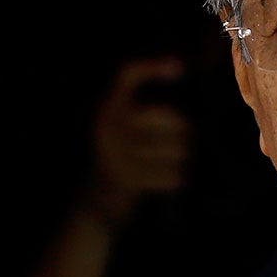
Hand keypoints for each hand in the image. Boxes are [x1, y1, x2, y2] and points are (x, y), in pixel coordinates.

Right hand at [83, 56, 190, 228]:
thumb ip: (140, 118)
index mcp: (104, 111)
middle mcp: (107, 126)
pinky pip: (171, 175)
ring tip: (176, 165)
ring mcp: (116, 153)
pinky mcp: (127, 180)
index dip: (152, 67)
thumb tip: (182, 117)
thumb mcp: (119, 134)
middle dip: (182, 131)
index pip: (127, 77)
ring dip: (181, 158)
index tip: (179, 69)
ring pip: (174, 148)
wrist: (90, 209)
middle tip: (185, 143)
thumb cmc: (117, 166)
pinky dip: (176, 179)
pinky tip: (173, 181)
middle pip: (166, 116)